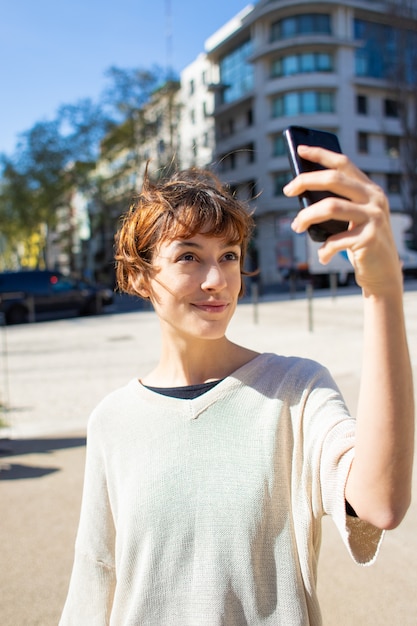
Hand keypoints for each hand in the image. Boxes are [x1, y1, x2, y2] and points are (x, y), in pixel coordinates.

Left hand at [283, 145, 402, 295]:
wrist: (384, 272)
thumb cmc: (361, 243)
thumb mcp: (354, 218)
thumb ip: (338, 203)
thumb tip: (302, 191)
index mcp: (370, 190)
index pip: (343, 164)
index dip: (320, 154)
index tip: (299, 150)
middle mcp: (375, 199)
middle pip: (333, 179)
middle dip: (305, 181)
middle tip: (286, 191)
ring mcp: (374, 218)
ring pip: (330, 207)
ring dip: (306, 216)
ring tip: (296, 227)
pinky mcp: (369, 238)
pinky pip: (335, 239)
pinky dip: (324, 249)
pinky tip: (322, 256)